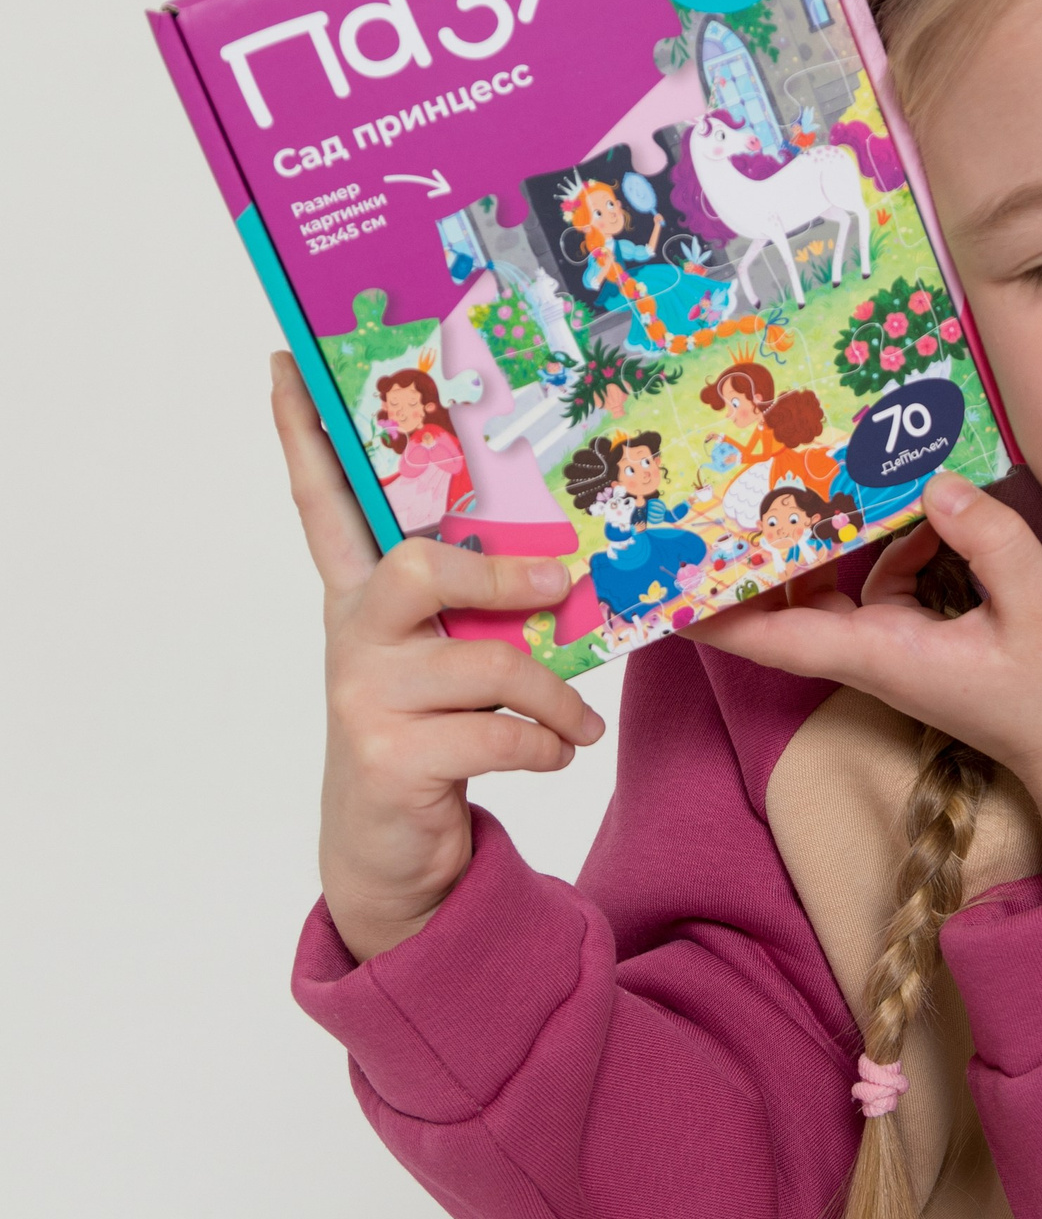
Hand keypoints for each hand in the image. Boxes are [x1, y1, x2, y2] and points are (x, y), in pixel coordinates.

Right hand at [269, 354, 605, 961]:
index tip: (285, 365)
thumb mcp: (447, 661)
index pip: (322, 507)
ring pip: (490, 665)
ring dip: (555, 697)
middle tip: (562, 583)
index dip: (303, 438)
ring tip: (578, 722)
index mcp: (359, 601)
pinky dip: (546, 746)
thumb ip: (478, 609)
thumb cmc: (431, 735)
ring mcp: (365, 698)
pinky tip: (554, 754)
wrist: (389, 852)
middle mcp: (352, 638)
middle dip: (503, 574)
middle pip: (418, 567)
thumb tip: (565, 569)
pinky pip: (500, 735)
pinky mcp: (390, 759)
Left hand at [689, 473, 1041, 897]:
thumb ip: (987, 538)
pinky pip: (880, 587)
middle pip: (786, 608)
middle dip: (754, 554)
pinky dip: (889, 547)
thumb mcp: (1041, 604)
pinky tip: (924, 512)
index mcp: (882, 653)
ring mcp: (895, 650)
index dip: (711, 611)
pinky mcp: (920, 643)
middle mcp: (874, 654)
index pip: (772, 637)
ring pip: (831, 591)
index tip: (660, 582)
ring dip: (824, 540)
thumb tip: (933, 486)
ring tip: (815, 474)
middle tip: (727, 488)